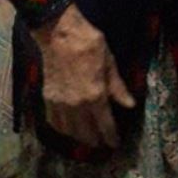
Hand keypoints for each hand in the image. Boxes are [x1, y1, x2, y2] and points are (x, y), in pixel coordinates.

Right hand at [30, 3, 134, 148]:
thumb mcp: (110, 63)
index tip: (115, 144)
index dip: (111, 137)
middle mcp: (76, 106)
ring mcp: (60, 104)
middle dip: (96, 141)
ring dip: (79, 138)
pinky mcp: (47, 98)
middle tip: (102, 143)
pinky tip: (68, 129)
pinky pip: (54, 122)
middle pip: (86, 133)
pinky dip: (62, 130)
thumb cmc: (90, 44)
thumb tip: (130, 105)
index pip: (105, 125)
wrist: (60, 33)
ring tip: (87, 140)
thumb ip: (118, 87)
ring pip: (69, 131)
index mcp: (95, 96)